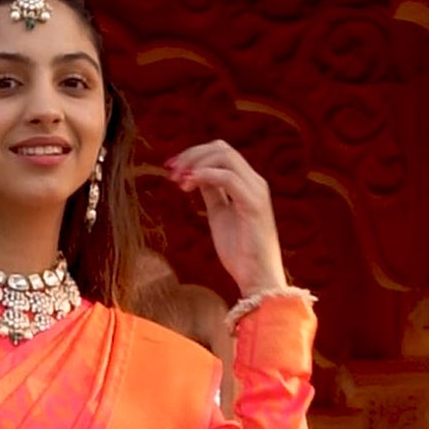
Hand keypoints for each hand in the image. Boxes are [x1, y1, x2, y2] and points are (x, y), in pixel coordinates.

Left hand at [166, 140, 287, 299]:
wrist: (258, 279)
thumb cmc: (241, 253)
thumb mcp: (220, 216)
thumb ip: (212, 194)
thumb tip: (196, 176)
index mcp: (248, 184)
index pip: (221, 153)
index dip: (194, 155)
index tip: (170, 167)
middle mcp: (255, 182)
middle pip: (222, 149)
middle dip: (191, 155)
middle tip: (171, 171)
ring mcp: (256, 192)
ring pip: (225, 157)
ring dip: (195, 164)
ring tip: (177, 181)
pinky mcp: (254, 205)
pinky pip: (228, 178)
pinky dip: (204, 176)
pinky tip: (187, 187)